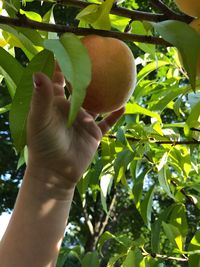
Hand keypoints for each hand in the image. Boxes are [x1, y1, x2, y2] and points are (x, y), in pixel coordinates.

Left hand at [27, 65, 123, 188]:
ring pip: (97, 103)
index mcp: (56, 103)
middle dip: (87, 73)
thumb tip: (37, 72)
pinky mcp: (94, 133)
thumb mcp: (39, 120)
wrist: (56, 171)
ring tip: (116, 77)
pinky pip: (107, 122)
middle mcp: (71, 109)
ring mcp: (84, 121)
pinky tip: (123, 105)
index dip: (62, 63)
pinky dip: (115, 115)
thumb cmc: (44, 144)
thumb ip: (41, 98)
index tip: (69, 47)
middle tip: (98, 57)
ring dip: (106, 92)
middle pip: (81, 87)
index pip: (59, 78)